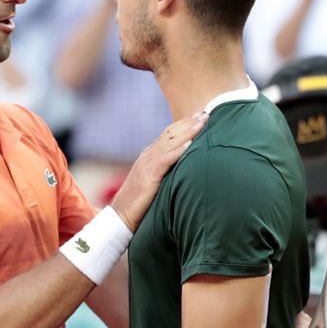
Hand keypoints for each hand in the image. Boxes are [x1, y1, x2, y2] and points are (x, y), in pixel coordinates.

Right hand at [111, 111, 207, 230]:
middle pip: (170, 133)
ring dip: (188, 131)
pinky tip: (190, 144)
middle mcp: (148, 156)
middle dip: (189, 122)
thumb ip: (163, 171)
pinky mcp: (149, 177)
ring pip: (170, 142)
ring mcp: (147, 165)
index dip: (184, 124)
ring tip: (202, 122)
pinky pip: (165, 160)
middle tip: (206, 112)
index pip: (168, 134)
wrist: (121, 215)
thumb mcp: (152, 182)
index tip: (199, 115)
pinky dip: (178, 151)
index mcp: (149, 156)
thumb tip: (181, 167)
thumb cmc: (138, 202)